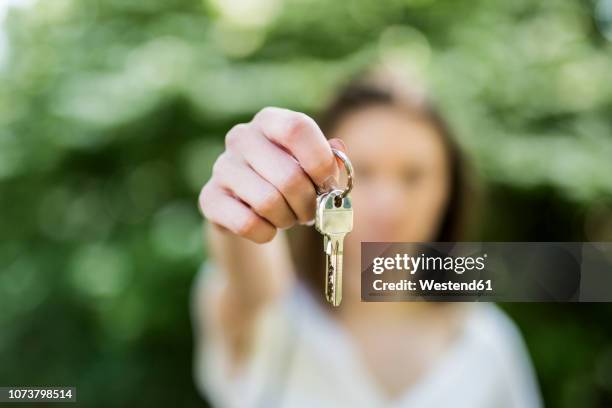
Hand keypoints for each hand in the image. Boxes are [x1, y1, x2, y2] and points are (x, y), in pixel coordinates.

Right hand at [199, 107, 344, 242]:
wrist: (247, 204)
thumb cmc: (288, 180)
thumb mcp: (311, 166)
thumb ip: (329, 160)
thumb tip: (337, 154)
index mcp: (270, 120)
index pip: (297, 129)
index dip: (320, 162)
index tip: (328, 183)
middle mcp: (241, 137)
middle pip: (288, 176)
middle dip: (309, 203)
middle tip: (310, 212)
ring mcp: (221, 166)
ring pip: (268, 202)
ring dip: (288, 219)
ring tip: (289, 217)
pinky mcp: (209, 197)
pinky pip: (246, 223)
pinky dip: (267, 233)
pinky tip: (268, 228)